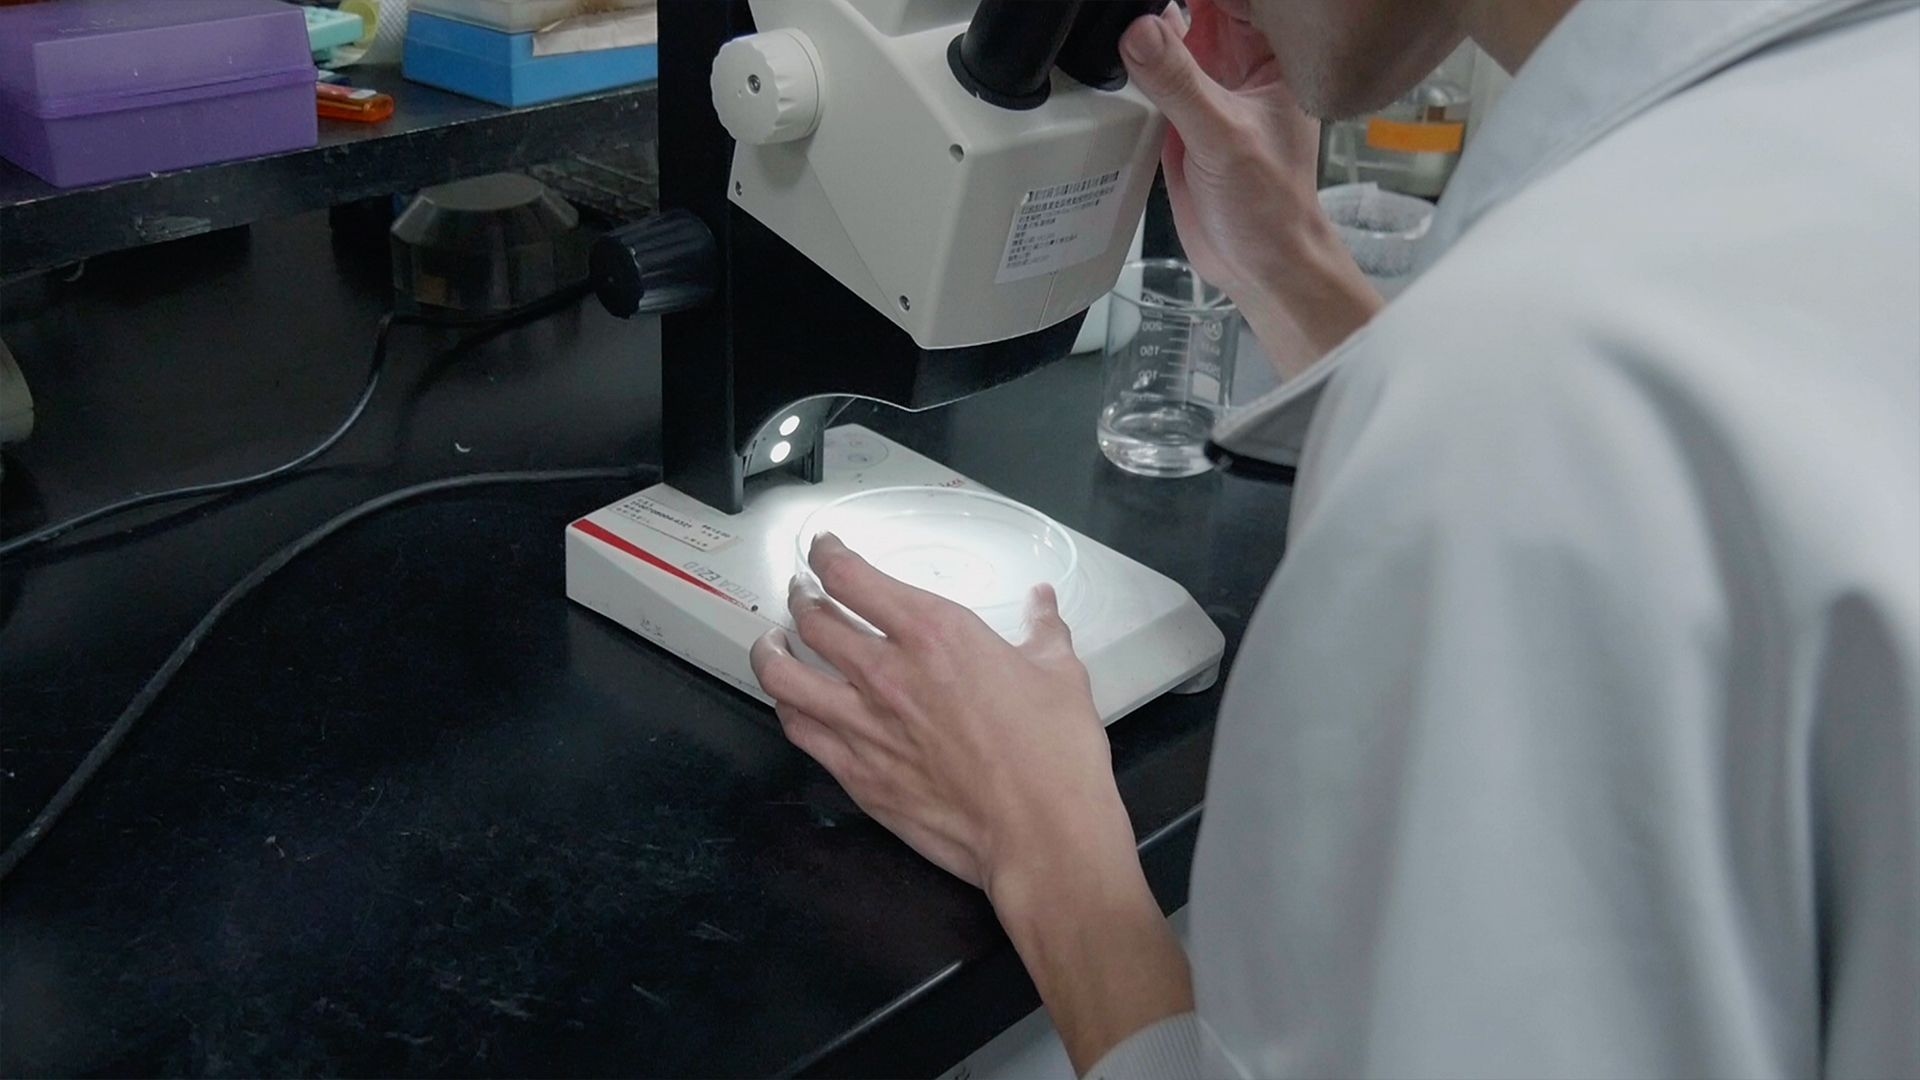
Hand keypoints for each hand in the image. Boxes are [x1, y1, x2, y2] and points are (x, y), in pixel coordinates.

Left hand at [749, 533, 1136, 895]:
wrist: (1040, 833)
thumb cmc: (1054, 755)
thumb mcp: (1060, 674)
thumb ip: (1043, 630)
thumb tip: (1043, 603)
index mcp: (935, 633)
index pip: (851, 577)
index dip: (827, 555)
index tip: (823, 549)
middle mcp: (887, 672)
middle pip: (812, 618)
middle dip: (801, 596)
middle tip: (802, 592)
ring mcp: (863, 725)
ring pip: (785, 675)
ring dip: (772, 650)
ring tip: (773, 642)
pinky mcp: (856, 773)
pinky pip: (799, 730)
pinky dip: (786, 708)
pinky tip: (790, 703)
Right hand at [1122, 0, 1380, 372]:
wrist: (1257, 264)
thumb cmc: (1270, 205)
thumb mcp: (1223, 136)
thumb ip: (1179, 82)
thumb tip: (1138, 30)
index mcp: (1271, 55)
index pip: (1234, 0)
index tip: (1164, 3)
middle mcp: (1239, 63)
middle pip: (1200, 8)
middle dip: (1167, 7)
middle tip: (1129, 11)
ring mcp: (1208, 87)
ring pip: (1170, 35)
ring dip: (1144, 27)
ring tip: (1112, 23)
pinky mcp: (1177, 115)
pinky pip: (1150, 75)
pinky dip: (1129, 64)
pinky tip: (1107, 56)